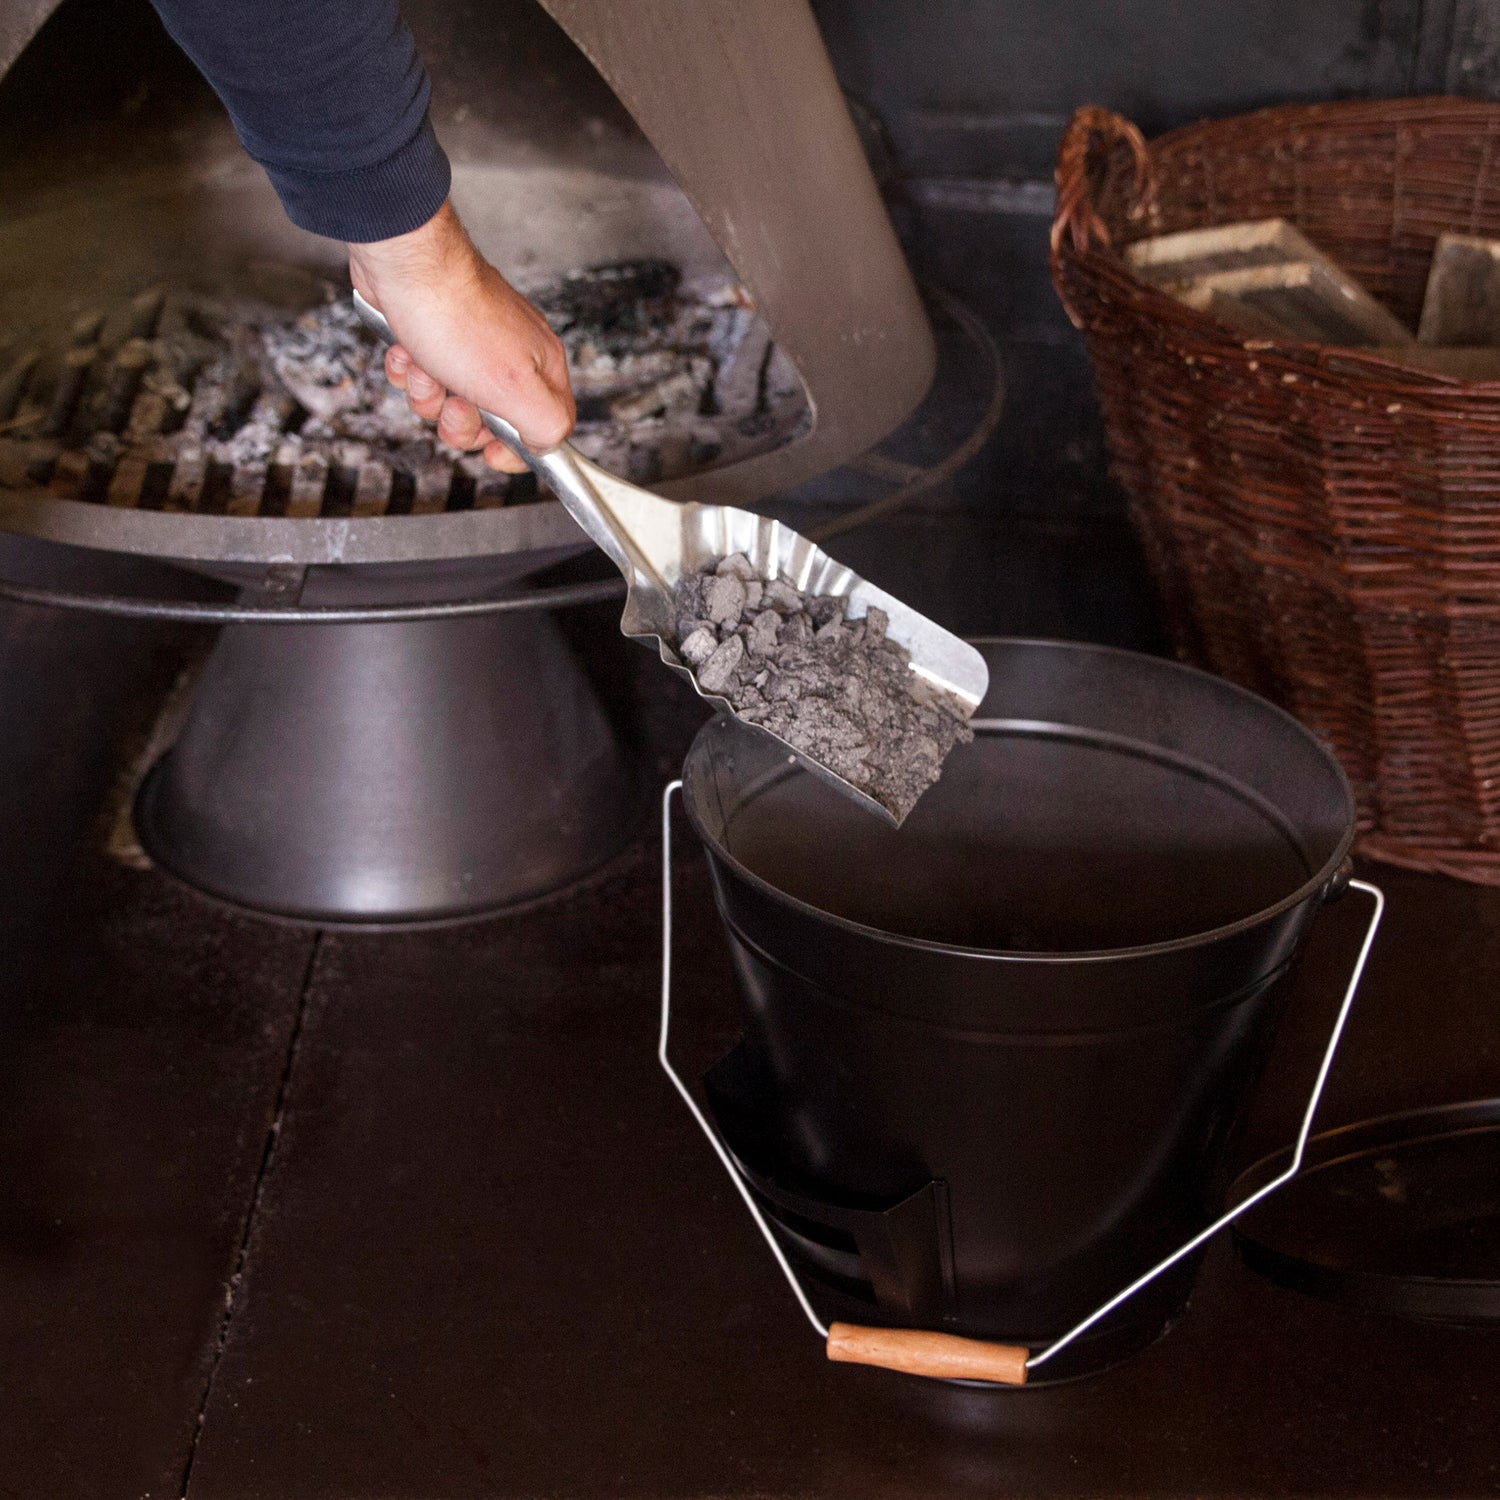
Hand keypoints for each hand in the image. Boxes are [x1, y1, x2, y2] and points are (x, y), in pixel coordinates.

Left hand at [347, 201, 574, 472]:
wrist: (404, 264)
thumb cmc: (458, 317)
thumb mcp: (518, 389)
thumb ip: (547, 424)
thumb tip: (547, 443)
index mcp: (540, 368)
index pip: (544, 427)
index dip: (515, 450)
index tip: (490, 454)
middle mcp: (509, 356)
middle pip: (489, 423)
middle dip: (460, 421)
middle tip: (453, 401)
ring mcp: (470, 344)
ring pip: (449, 400)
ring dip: (428, 394)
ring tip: (424, 366)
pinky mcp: (434, 333)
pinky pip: (421, 374)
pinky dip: (408, 370)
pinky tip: (406, 350)